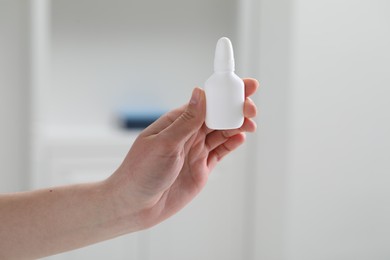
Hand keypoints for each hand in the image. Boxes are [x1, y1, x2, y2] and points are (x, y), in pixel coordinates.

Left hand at [108, 78, 258, 229]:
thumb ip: (186, 122)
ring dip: (237, 126)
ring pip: (222, 133)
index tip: (243, 86)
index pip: (205, 102)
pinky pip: (221, 152)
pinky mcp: (202, 168)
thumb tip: (200, 93)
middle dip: (235, 108)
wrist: (137, 205)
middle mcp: (188, 134)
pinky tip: (241, 138)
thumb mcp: (164, 143)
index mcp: (176, 122)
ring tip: (251, 123)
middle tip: (251, 108)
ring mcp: (195, 150)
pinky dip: (232, 144)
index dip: (224, 93)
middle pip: (217, 116)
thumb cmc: (141, 172)